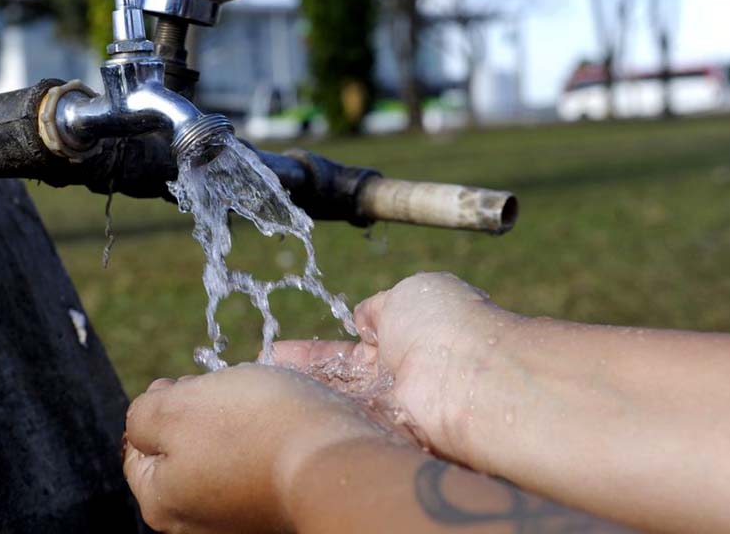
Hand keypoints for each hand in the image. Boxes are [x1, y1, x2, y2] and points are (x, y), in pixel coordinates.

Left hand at [123, 364, 392, 533]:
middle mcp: (197, 523)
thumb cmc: (252, 428)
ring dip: (236, 422)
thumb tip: (146, 421)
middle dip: (199, 412)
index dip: (161, 403)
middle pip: (182, 449)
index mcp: (162, 502)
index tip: (189, 383)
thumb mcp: (175, 407)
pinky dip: (266, 439)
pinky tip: (282, 424)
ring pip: (223, 453)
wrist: (336, 460)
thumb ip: (142, 414)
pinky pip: (259, 464)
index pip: (138, 445)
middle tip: (227, 391)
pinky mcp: (277, 508)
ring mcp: (240, 518)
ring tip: (261, 404)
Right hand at [273, 272, 517, 464]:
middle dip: (300, 375)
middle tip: (262, 373)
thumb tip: (364, 316)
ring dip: (301, 395)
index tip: (279, 351)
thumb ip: (380, 306)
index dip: (315, 350)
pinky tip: (280, 413)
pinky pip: (343, 425)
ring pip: (337, 402)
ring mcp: (390, 408)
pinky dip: (314, 417)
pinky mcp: (385, 435)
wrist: (469, 376)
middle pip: (338, 378)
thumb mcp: (409, 293)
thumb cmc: (445, 324)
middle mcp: (397, 377)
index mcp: (406, 336)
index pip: (351, 346)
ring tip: (260, 391)